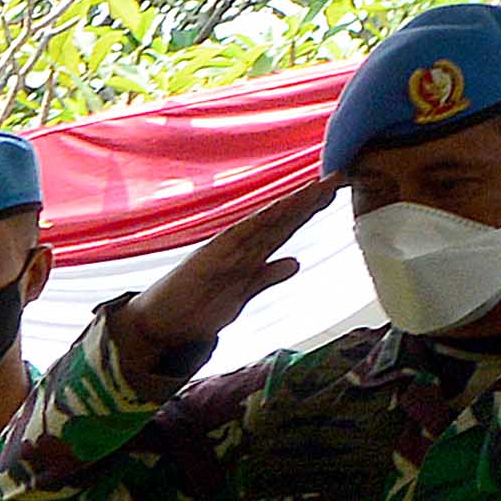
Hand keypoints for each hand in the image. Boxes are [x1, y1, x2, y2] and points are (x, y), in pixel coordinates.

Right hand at [120, 181, 322, 370]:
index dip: (309, 210)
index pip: (285, 228)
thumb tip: (295, 262)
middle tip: (339, 176)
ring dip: (291, 205)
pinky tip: (278, 209)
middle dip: (309, 199)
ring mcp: (226, 249)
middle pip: (281, 218)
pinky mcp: (210, 258)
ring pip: (265, 223)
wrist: (160, 325)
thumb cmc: (196, 310)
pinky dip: (259, 222)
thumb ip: (267, 277)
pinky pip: (239, 237)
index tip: (335, 192)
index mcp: (249, 255)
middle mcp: (240, 246)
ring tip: (317, 188)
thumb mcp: (243, 295)